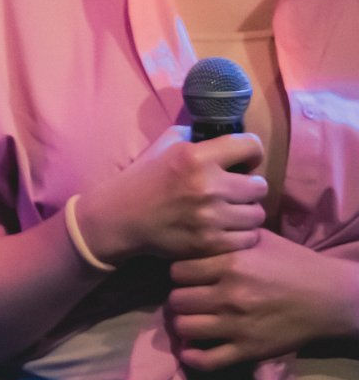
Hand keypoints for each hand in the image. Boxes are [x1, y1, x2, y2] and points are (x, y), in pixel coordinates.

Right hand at [80, 128, 265, 263]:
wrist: (118, 218)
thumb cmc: (143, 179)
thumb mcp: (163, 146)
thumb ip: (195, 137)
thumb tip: (225, 136)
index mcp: (195, 157)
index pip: (251, 147)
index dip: (251, 152)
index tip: (243, 160)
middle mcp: (207, 186)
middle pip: (260, 186)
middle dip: (249, 186)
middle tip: (235, 190)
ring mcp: (210, 218)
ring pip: (257, 214)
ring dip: (246, 212)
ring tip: (231, 211)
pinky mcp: (210, 243)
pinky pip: (249, 238)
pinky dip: (241, 234)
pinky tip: (226, 228)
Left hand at [169, 232, 358, 370]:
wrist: (331, 297)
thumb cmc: (294, 263)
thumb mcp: (259, 240)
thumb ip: (225, 238)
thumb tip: (194, 235)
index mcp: (231, 264)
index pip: (177, 271)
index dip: (179, 274)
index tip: (187, 277)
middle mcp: (230, 295)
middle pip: (176, 300)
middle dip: (179, 299)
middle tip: (187, 299)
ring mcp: (238, 325)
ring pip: (184, 328)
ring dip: (183, 325)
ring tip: (191, 320)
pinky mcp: (249, 350)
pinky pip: (207, 360)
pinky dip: (192, 357)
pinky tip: (191, 350)